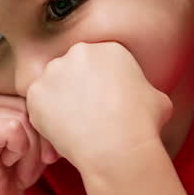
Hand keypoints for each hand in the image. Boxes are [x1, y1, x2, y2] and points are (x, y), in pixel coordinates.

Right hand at [0, 94, 58, 194]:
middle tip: (28, 162)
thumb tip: (64, 99)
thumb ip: (43, 112)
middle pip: (30, 106)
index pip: (34, 93)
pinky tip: (6, 164)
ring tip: (17, 164)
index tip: (44, 150)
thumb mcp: (37, 134)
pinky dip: (19, 153)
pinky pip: (13, 131)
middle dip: (40, 139)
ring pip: (24, 118)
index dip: (45, 124)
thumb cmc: (18, 169)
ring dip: (30, 150)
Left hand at [25, 42, 171, 170]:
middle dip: (77, 88)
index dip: (100, 84)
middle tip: (87, 113)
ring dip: (60, 102)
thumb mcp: (158, 98)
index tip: (104, 102)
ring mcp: (53, 71)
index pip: (98, 62)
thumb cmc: (142, 124)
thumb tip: (145, 96)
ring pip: (53, 85)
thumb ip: (144, 88)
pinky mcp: (35, 92)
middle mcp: (78, 52)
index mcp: (108, 47)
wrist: (118, 147)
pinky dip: (46, 118)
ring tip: (75, 125)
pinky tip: (63, 131)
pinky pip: (37, 104)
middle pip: (73, 69)